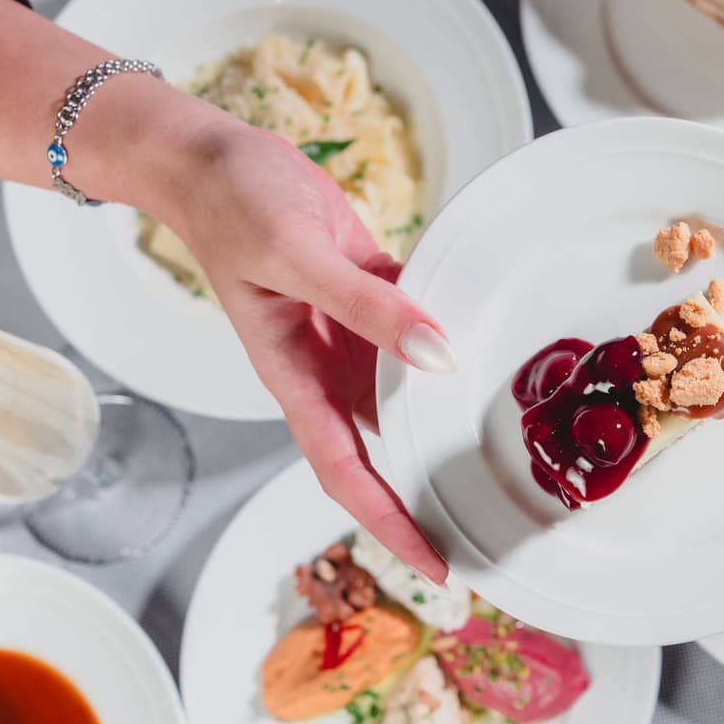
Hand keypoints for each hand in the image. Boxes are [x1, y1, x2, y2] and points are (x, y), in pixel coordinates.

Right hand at [156, 121, 453, 580]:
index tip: (438, 566)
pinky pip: (421, 330)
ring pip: (410, 392)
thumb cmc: (231, 205)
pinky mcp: (372, 295)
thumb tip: (438, 354)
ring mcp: (352, 335)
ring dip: (448, 418)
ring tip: (510, 449)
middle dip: (431, 489)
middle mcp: (327, 369)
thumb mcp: (297, 253)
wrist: (213, 157)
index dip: (392, 524)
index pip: (347, 474)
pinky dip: (453, 342)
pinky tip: (496, 350)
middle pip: (386, 448)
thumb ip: (369, 307)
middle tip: (497, 521)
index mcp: (295, 378)